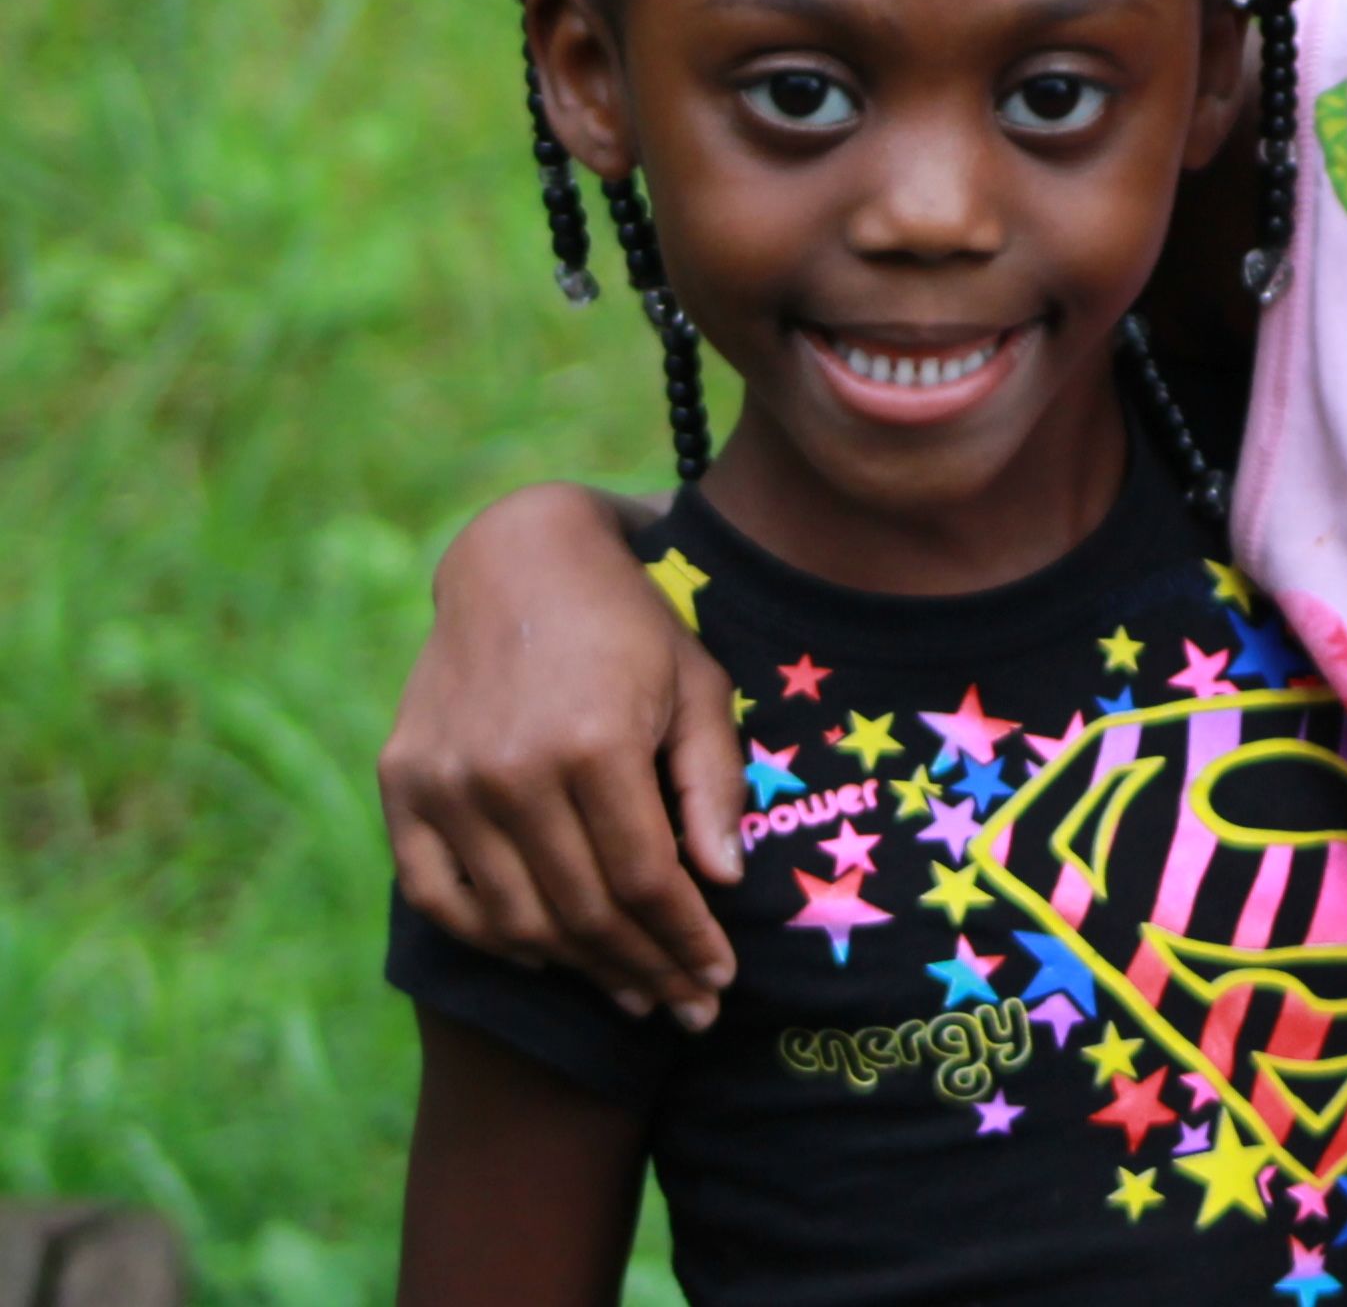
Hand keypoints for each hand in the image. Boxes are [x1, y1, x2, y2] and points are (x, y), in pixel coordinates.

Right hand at [377, 482, 745, 1025]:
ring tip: (631, 993)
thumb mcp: (697, 686)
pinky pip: (439, 894)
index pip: (646, 881)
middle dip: (644, 970)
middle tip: (687, 1007)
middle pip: (584, 911)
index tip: (719, 979)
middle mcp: (511, 771)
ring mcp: (446, 782)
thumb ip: (710, 786)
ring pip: (514, 918)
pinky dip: (490, 938)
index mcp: (593, 744)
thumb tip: (720, 882)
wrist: (519, 563)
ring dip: (579, 969)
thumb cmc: (630, 627)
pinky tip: (543, 956)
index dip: (686, 941)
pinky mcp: (402, 783)